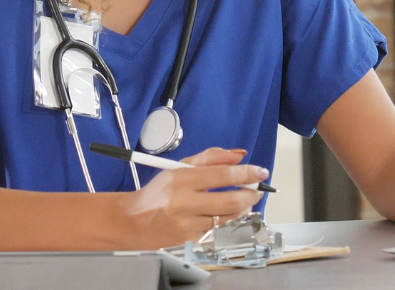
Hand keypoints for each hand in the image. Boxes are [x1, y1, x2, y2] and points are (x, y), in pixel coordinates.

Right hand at [120, 147, 267, 247]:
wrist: (134, 222)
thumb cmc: (158, 193)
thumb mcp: (180, 167)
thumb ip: (210, 158)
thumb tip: (238, 155)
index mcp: (182, 179)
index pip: (222, 175)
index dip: (246, 173)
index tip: (260, 171)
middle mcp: (184, 202)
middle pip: (230, 200)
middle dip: (251, 194)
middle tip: (257, 189)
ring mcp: (188, 224)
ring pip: (227, 217)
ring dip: (241, 207)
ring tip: (242, 199)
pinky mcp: (190, 239)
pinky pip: (216, 229)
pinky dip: (224, 220)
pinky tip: (220, 213)